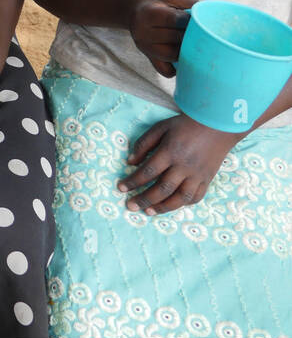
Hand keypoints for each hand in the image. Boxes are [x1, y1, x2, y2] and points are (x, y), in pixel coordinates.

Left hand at [120, 113, 237, 214]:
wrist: (217, 125)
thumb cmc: (184, 125)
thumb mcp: (160, 128)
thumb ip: (143, 144)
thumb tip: (130, 162)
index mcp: (170, 152)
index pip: (147, 172)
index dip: (133, 181)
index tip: (121, 188)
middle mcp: (184, 166)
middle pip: (162, 188)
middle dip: (144, 199)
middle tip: (130, 206)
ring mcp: (198, 175)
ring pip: (180, 198)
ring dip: (163, 207)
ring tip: (148, 212)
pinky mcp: (208, 179)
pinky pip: (196, 197)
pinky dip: (183, 204)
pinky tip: (172, 205)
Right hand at [129, 0, 196, 76]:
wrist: (131, 11)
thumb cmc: (155, 2)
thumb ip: (189, 3)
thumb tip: (213, 15)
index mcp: (147, 13)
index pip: (175, 20)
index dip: (191, 20)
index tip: (199, 18)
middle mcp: (142, 32)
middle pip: (176, 38)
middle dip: (192, 35)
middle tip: (200, 30)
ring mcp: (144, 47)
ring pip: (173, 56)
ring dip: (187, 50)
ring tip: (192, 41)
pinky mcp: (148, 58)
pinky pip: (167, 71)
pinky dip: (178, 67)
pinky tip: (182, 55)